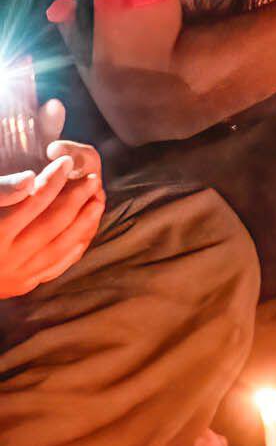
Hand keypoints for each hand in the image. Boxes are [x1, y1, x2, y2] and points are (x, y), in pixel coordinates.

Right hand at [0, 109, 100, 300]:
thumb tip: (32, 180)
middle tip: (91, 175)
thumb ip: (2, 189)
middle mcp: (5, 258)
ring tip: (96, 197)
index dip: (51, 179)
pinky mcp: (22, 286)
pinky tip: (85, 228)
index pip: (30, 203)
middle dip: (75, 197)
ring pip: (60, 245)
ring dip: (83, 220)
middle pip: (51, 223)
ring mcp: (16, 275)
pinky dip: (75, 245)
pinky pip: (57, 265)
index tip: (64, 159)